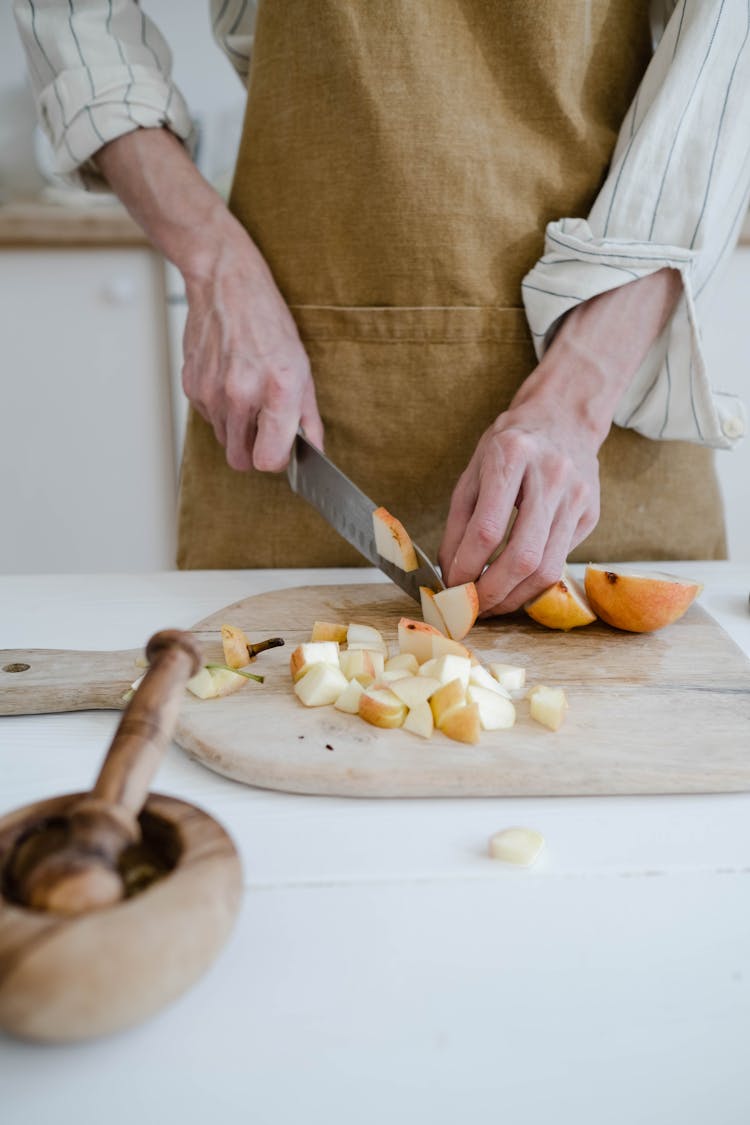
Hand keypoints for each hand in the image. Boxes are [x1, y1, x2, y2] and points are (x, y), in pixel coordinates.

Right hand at [182, 235, 322, 471]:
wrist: (226, 284)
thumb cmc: (268, 322)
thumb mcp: (302, 367)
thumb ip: (308, 416)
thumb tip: (314, 450)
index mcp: (276, 390)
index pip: (269, 460)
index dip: (276, 459)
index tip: (280, 447)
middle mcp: (240, 394)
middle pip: (242, 460)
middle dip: (254, 451)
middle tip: (264, 427)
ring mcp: (211, 392)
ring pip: (224, 440)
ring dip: (237, 429)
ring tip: (248, 395)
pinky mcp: (192, 387)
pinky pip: (208, 418)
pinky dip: (220, 410)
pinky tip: (229, 380)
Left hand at [439, 266, 683, 614]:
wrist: (564, 417)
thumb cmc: (509, 445)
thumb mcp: (473, 471)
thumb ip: (459, 523)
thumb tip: (449, 575)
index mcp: (512, 455)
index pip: (487, 529)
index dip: (466, 567)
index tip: (451, 586)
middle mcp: (552, 475)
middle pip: (522, 556)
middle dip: (492, 593)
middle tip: (471, 608)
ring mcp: (578, 497)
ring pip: (547, 568)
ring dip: (514, 598)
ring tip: (491, 604)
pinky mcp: (591, 515)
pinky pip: (560, 562)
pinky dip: (533, 583)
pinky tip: (514, 586)